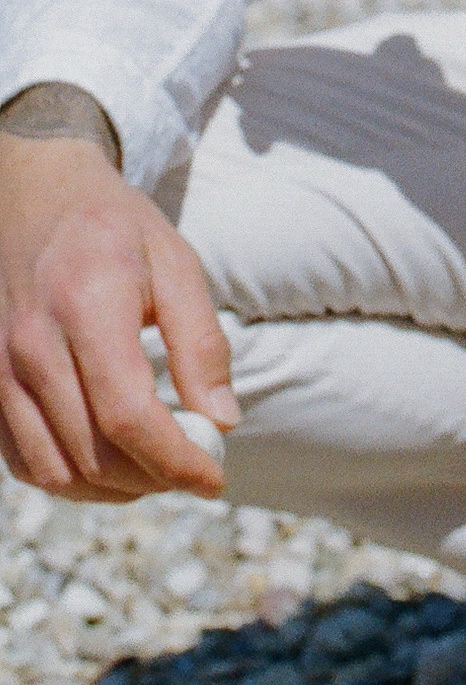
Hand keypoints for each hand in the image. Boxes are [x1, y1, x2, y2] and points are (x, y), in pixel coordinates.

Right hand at [0, 125, 238, 499]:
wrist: (35, 194)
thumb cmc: (114, 228)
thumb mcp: (176, 263)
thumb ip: (202, 342)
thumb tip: (224, 419)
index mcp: (88, 306)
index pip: (129, 415)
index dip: (176, 460)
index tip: (216, 477)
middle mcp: (32, 345)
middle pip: (93, 453)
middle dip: (154, 479)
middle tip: (195, 468)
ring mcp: (0, 369)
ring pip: (55, 470)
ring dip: (114, 490)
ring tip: (158, 470)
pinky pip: (24, 460)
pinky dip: (70, 479)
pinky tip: (111, 464)